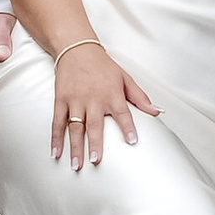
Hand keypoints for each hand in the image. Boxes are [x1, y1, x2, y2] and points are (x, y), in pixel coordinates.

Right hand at [51, 40, 157, 173]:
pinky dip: (55, 138)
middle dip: (95, 143)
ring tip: (76, 165)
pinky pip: (57, 121)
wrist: (77, 49)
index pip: (122, 112)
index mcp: (111, 93)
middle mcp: (93, 98)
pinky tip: (56, 153)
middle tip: (96, 161)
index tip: (132, 141)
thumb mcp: (125, 78)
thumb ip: (140, 97)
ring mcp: (75, 99)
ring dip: (75, 147)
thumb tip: (158, 112)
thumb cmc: (103, 66)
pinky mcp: (61, 99)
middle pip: (94, 124)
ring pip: (74, 126)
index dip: (127, 127)